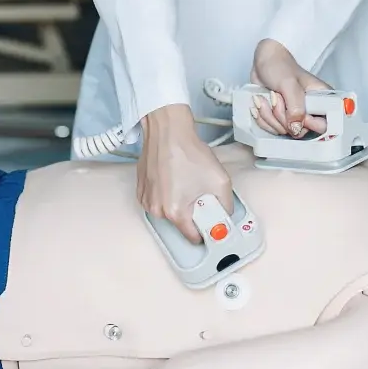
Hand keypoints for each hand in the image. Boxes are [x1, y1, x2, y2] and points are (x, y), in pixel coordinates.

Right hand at [137, 104, 234, 244]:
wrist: (168, 131)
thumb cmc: (189, 152)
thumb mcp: (220, 180)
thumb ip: (226, 204)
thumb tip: (225, 215)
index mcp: (175, 212)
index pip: (193, 237)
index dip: (206, 230)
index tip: (211, 221)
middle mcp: (157, 210)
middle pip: (181, 223)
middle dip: (193, 212)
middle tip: (200, 192)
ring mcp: (146, 200)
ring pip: (169, 211)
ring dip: (179, 201)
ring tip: (186, 180)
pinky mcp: (142, 189)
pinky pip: (158, 200)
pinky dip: (167, 193)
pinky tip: (174, 176)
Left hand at [250, 38, 331, 138]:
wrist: (264, 62)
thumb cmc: (280, 66)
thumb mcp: (289, 84)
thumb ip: (295, 107)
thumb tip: (296, 128)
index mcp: (321, 99)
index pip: (324, 125)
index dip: (309, 123)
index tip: (296, 113)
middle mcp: (310, 111)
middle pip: (300, 132)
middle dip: (282, 117)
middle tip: (277, 97)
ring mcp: (295, 117)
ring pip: (283, 132)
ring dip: (269, 115)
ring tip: (269, 96)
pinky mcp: (282, 120)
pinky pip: (272, 130)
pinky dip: (263, 118)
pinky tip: (264, 103)